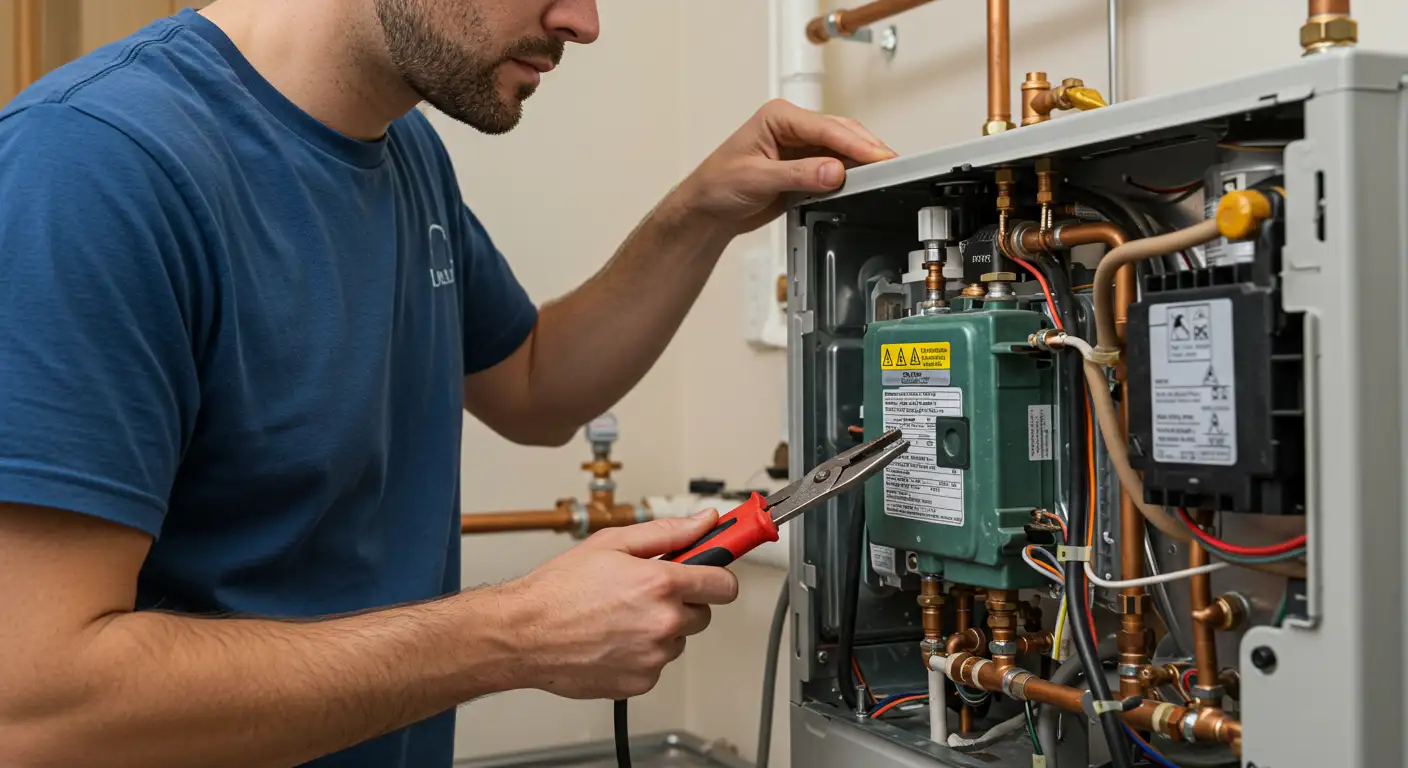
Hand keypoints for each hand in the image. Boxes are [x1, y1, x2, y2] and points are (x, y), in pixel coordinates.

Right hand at [503, 510, 739, 698]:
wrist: (523, 633)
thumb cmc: (558, 589)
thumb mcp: (613, 542)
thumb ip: (668, 532)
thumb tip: (704, 522)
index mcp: (661, 584)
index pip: (724, 584)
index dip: (717, 575)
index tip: (713, 571)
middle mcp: (663, 623)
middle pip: (703, 613)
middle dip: (683, 601)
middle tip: (647, 592)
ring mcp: (653, 656)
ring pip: (678, 639)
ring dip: (661, 628)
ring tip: (620, 616)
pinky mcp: (641, 682)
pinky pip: (657, 664)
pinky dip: (642, 653)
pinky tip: (612, 638)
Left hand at [672, 99, 896, 235]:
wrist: (707, 210)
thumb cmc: (717, 185)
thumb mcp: (757, 179)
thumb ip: (798, 175)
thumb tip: (833, 171)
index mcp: (778, 117)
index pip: (826, 127)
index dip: (855, 143)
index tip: (878, 156)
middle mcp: (791, 127)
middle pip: (840, 132)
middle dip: (866, 148)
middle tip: (892, 165)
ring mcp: (799, 148)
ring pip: (841, 149)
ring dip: (861, 162)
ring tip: (884, 175)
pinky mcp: (804, 167)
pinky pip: (834, 168)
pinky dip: (850, 176)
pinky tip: (862, 184)